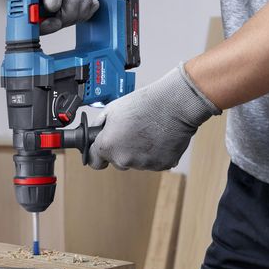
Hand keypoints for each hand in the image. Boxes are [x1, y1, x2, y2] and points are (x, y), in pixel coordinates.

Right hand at [19, 0, 99, 33]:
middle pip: (50, 24)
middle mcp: (37, 3)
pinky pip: (78, 17)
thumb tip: (51, 7)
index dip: (42, 25)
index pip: (28, 20)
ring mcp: (53, 7)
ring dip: (79, 9)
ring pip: (66, 21)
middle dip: (66, 14)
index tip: (55, 21)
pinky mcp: (68, 7)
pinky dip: (87, 9)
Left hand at [88, 64, 221, 170]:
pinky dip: (155, 153)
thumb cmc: (145, 103)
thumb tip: (95, 133)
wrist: (174, 104)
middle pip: (117, 161)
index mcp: (108, 146)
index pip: (94, 161)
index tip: (102, 149)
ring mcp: (144, 164)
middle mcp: (124, 159)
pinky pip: (153, 162)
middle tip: (132, 131)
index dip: (97, 153)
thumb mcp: (112, 108)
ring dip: (139, 152)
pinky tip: (159, 138)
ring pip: (136, 162)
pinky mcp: (162, 165)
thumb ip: (99, 125)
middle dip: (121, 149)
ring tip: (147, 132)